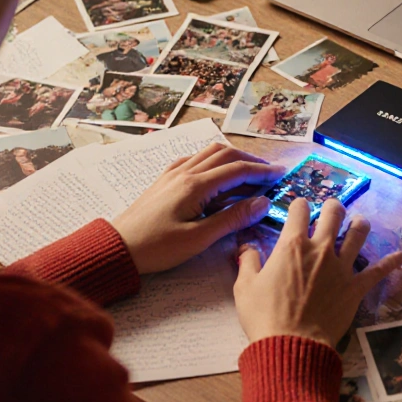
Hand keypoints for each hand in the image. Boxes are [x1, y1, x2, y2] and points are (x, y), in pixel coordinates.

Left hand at [112, 143, 284, 273]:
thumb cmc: (157, 248)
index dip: (263, 171)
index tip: (282, 174)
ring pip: (209, 153)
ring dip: (233, 158)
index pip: (237, 170)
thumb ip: (232, 219)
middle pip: (225, 154)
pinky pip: (194, 160)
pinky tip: (217, 175)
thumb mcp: (199, 238)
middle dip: (251, 161)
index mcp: (195, 185)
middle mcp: (185, 172)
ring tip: (249, 173)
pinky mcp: (165, 180)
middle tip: (270, 174)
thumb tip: (262, 203)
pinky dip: (213, 162)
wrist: (118, 247)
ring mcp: (173, 173)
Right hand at [234, 198, 401, 347]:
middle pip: (333, 214)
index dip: (299, 205)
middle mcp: (320, 250)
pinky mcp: (355, 288)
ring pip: (358, 234)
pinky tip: (400, 254)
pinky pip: (377, 271)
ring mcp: (341, 268)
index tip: (299, 208)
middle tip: (331, 209)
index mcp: (292, 246)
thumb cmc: (265, 317)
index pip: (299, 210)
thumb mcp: (245, 288)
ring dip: (359, 224)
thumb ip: (247, 262)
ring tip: (359, 221)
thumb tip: (245, 247)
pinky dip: (390, 261)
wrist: (291, 346)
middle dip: (332, 207)